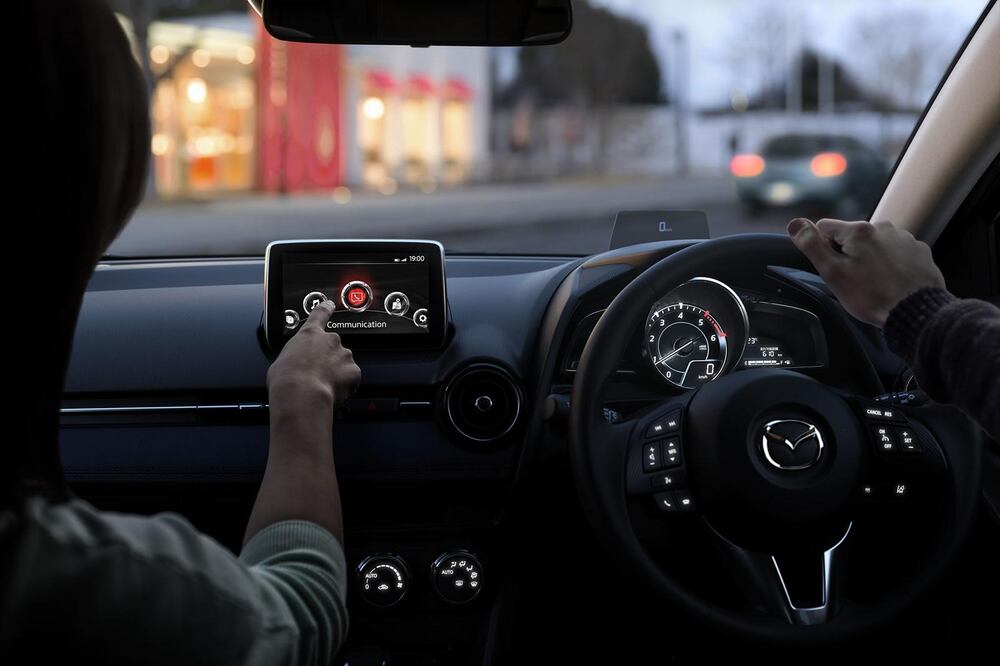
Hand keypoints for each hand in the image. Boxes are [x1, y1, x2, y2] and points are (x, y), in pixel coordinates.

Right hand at [267, 300, 360, 407]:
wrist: (302, 394)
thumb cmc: (287, 378)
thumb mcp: (282, 360)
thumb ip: (295, 356)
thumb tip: (295, 365)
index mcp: (309, 334)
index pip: (320, 314)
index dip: (326, 308)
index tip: (330, 304)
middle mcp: (330, 340)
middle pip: (332, 347)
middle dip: (327, 359)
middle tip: (315, 374)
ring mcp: (344, 354)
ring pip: (342, 362)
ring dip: (335, 372)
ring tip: (322, 385)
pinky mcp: (354, 370)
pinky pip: (351, 377)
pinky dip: (345, 384)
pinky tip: (332, 391)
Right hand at [787, 217, 945, 327]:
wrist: (914, 312)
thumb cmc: (871, 296)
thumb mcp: (833, 273)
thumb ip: (812, 245)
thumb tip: (795, 224)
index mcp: (859, 231)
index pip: (825, 227)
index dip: (822, 247)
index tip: (832, 267)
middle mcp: (883, 227)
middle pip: (852, 236)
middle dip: (848, 253)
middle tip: (853, 279)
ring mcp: (905, 238)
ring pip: (875, 244)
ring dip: (870, 257)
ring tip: (874, 282)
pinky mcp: (919, 251)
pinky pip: (896, 252)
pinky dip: (891, 263)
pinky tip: (891, 280)